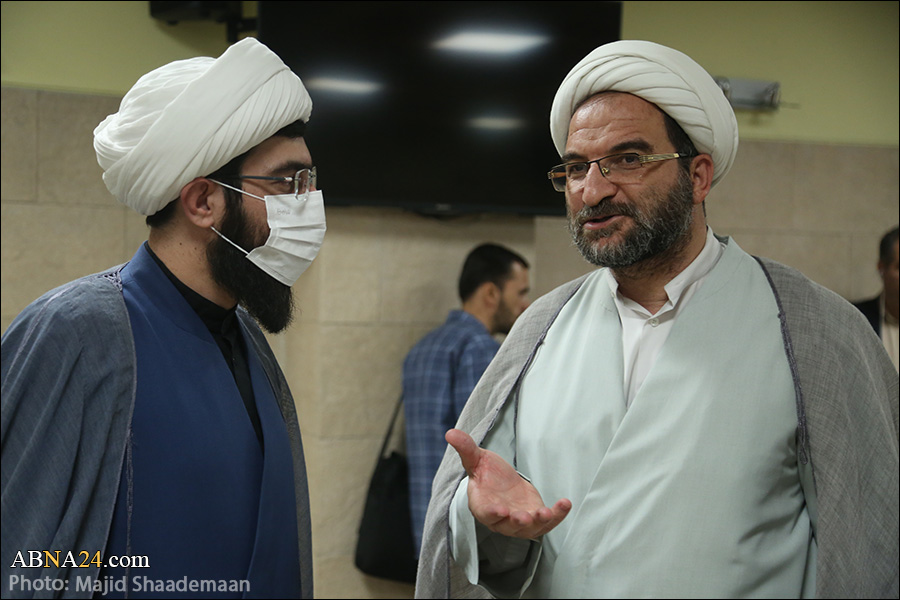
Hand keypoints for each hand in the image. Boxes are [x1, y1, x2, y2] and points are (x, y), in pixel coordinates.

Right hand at [445, 428, 571, 538]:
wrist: (502, 483)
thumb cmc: (486, 473)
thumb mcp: (476, 459)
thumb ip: (466, 448)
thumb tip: (450, 433)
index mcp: (483, 506)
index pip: (487, 513)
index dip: (493, 513)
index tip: (501, 510)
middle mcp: (501, 519)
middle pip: (509, 526)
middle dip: (518, 522)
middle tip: (524, 517)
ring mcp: (520, 521)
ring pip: (530, 528)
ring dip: (540, 522)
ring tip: (548, 512)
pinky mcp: (536, 518)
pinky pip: (548, 522)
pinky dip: (557, 515)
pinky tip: (565, 503)